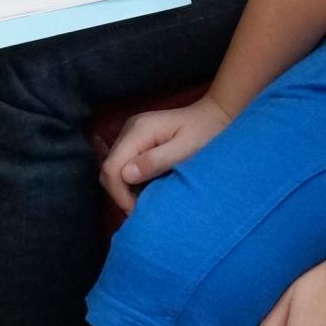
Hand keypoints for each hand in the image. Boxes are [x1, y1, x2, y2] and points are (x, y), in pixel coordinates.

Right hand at [99, 94, 230, 214]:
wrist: (216, 115)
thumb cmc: (207, 132)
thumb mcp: (186, 149)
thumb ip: (156, 161)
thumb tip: (126, 175)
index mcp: (139, 130)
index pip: (112, 166)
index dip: (119, 193)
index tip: (137, 211)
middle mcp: (130, 129)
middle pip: (110, 167)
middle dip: (120, 193)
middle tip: (140, 210)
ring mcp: (132, 133)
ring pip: (115, 167)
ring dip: (125, 188)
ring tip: (144, 203)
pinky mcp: (137, 139)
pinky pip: (125, 163)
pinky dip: (131, 180)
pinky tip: (146, 189)